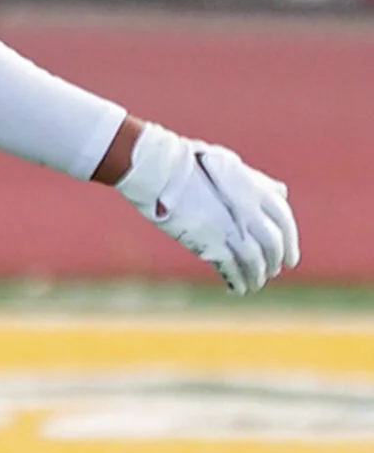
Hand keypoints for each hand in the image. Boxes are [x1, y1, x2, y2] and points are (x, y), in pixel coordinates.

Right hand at [117, 124, 298, 295]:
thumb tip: (281, 192)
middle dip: (275, 261)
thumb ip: (257, 182)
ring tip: (254, 284)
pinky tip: (236, 289)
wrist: (161, 170)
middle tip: (274, 272)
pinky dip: (237, 281)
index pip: (284, 221)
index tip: (290, 258)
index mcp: (255, 190)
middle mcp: (249, 211)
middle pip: (273, 245)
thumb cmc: (190, 164)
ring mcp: (230, 228)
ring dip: (257, 276)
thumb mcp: (231, 165)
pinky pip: (231, 269)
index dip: (290, 242)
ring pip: (255, 261)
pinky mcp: (210, 243)